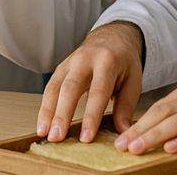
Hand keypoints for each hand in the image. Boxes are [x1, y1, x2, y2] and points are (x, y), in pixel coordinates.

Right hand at [37, 22, 144, 143]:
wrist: (112, 37)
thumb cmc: (124, 63)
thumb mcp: (133, 81)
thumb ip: (126, 106)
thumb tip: (123, 132)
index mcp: (107, 61)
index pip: (98, 92)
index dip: (91, 116)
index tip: (86, 138)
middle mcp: (84, 59)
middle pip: (70, 88)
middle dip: (62, 114)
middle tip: (57, 137)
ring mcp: (69, 62)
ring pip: (55, 88)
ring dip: (48, 112)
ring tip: (45, 134)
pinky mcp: (60, 68)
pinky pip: (50, 88)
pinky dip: (44, 108)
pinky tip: (42, 125)